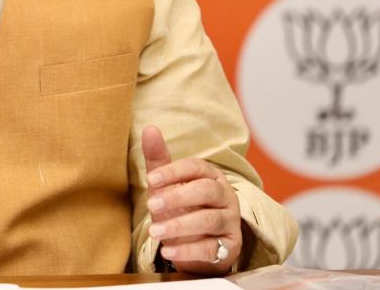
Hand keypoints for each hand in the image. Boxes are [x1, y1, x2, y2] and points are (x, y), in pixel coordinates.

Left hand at [142, 125, 241, 274]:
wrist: (195, 245)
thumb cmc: (181, 208)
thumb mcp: (166, 186)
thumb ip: (159, 160)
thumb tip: (149, 128)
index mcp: (210, 176)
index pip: (196, 167)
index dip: (173, 172)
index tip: (150, 180)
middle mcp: (225, 195)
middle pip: (206, 191)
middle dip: (177, 197)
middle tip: (151, 205)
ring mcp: (230, 221)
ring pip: (209, 220)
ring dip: (179, 226)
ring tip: (155, 232)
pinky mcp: (230, 247)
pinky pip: (211, 248)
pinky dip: (188, 250)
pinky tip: (167, 250)